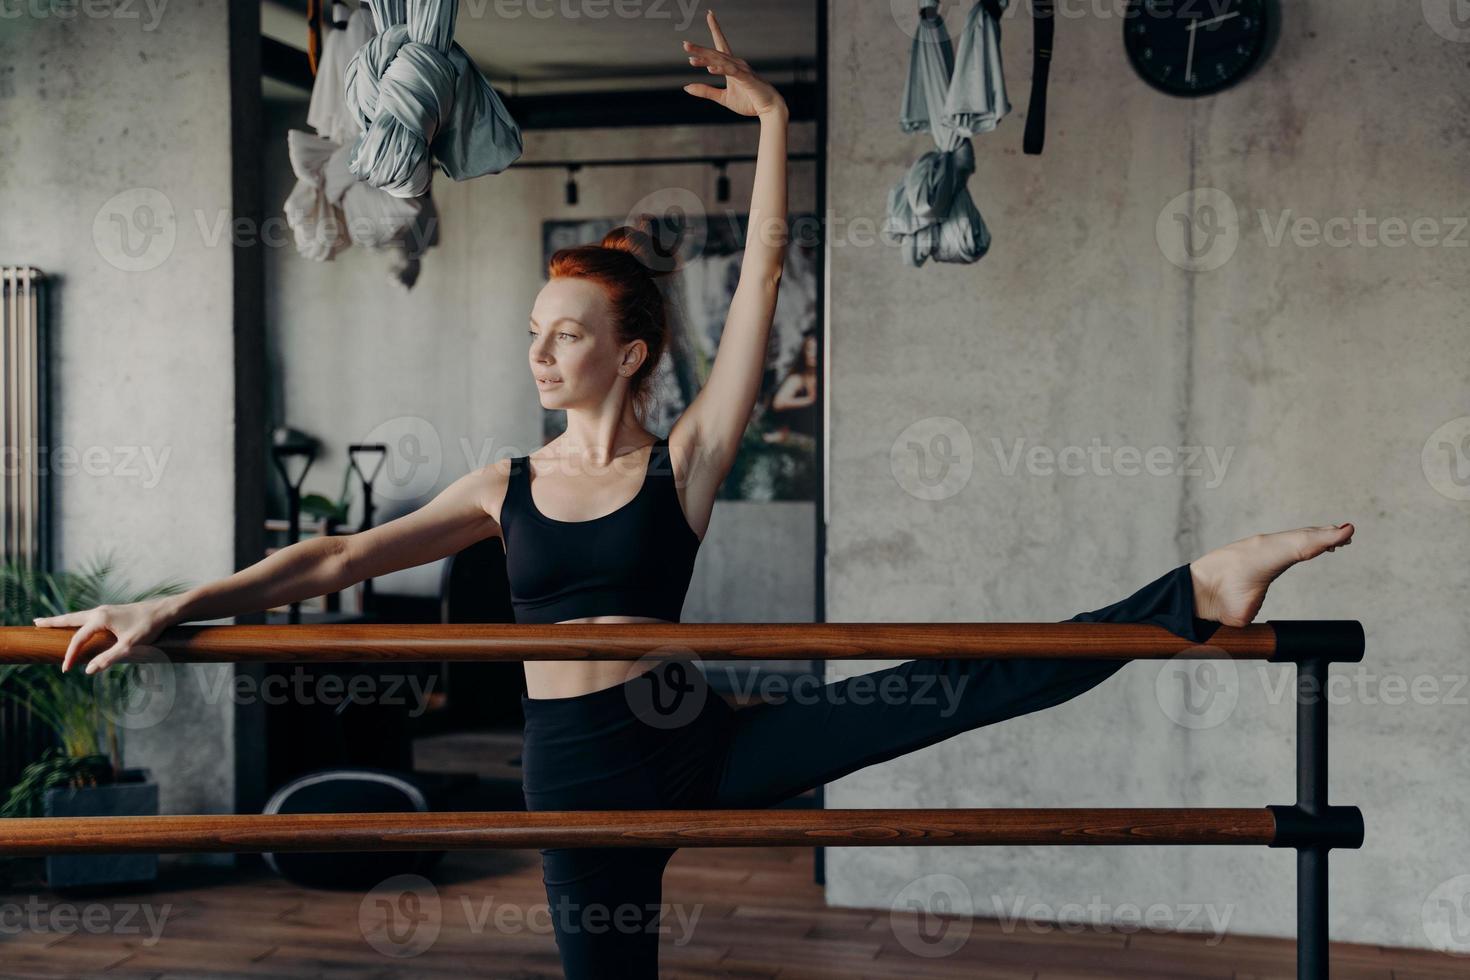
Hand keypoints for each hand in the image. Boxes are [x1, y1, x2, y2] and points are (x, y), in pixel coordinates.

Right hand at [33, 599, 174, 673]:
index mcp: (100, 618)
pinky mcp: (113, 612)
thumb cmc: (149, 628)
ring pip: (79, 616)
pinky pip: (88, 617)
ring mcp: (106, 610)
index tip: (66, 670)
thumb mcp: (129, 647)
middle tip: (35, 623)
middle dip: (53, 622)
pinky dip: (77, 620)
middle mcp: (100, 611)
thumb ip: (108, 658)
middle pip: (70, 618)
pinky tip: (78, 624)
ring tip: (50, 622)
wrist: (166, 611)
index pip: (78, 639)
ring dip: (64, 620)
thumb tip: (88, 671)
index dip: (70, 655)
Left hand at [681, 10, 785, 117]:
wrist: (769, 109)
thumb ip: (706, 91)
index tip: (709, 15)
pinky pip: (731, 72)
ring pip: (721, 62)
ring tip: (691, 59)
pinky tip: (710, 69)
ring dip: (706, 60)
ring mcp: (742, 70)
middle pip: (715, 53)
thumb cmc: (749, 102)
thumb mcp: (723, 98)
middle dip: (700, 49)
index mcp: (731, 66)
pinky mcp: (746, 79)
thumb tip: (686, 87)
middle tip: (685, 44)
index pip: (720, 45)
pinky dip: (720, 70)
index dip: (715, 29)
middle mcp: (736, 64)